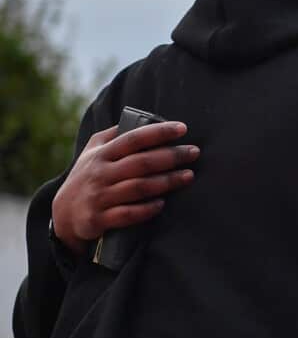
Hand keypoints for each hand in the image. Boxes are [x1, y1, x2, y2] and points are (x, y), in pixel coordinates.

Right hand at [50, 122, 198, 254]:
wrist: (63, 214)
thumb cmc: (87, 177)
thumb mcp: (92, 152)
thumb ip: (113, 136)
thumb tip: (141, 118)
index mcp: (102, 155)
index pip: (133, 139)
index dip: (158, 132)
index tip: (182, 128)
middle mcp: (100, 173)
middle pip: (142, 163)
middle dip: (171, 156)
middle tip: (194, 152)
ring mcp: (99, 197)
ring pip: (139, 188)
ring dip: (167, 182)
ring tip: (189, 176)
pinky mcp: (99, 219)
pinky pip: (128, 214)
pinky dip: (147, 209)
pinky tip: (163, 204)